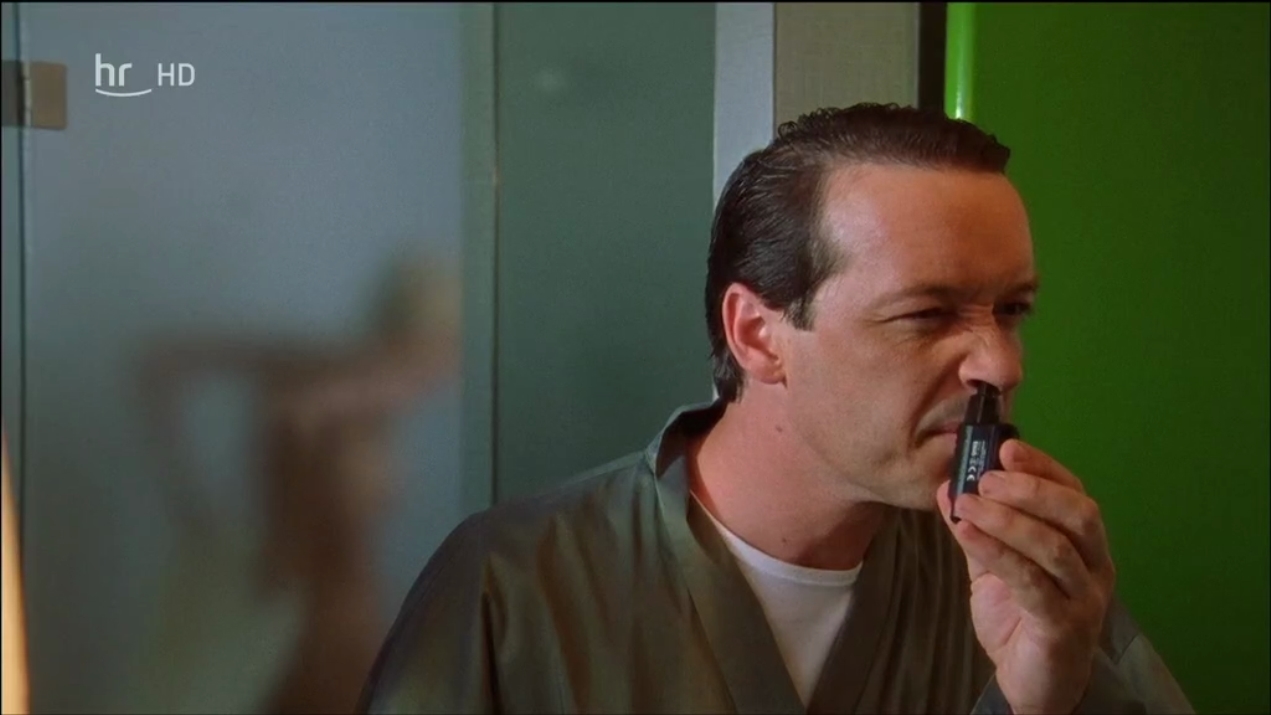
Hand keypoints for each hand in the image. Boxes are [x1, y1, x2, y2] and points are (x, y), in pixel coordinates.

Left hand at [935, 439, 1115, 714]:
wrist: (1033, 683)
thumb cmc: (1020, 618)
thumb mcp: (994, 566)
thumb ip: (977, 527)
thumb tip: (948, 486)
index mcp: (1084, 546)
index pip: (1074, 493)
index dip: (1043, 467)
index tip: (1006, 447)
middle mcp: (1095, 568)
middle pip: (1077, 515)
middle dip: (1029, 488)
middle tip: (984, 478)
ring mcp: (1084, 598)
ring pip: (1054, 547)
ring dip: (1006, 518)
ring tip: (966, 503)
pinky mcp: (1063, 627)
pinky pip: (1032, 582)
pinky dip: (996, 552)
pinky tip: (967, 534)